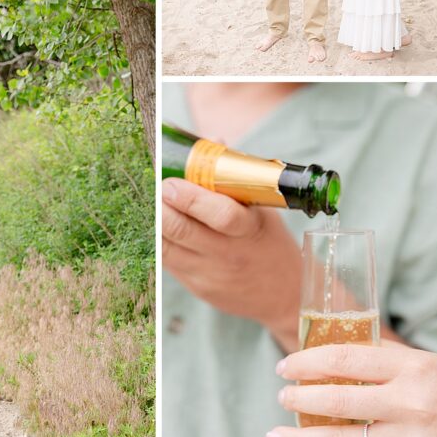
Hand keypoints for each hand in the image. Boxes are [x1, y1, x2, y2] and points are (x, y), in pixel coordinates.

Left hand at [160, 178, 301, 346]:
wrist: (285, 295)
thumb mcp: (264, 210)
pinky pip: (168, 262)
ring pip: (168, 248)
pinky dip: (158, 240)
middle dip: (162, 207)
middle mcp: (229, 254)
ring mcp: (211, 274)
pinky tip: (155, 225)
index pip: (221, 215)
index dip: (190, 197)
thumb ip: (237, 178)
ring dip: (154, 222)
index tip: (171, 183)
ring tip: (151, 203)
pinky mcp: (197, 287)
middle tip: (155, 188)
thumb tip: (213, 140)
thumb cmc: (270, 242)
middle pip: (183, 230)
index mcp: (251, 230)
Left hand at [267, 343, 436, 436]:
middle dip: (299, 398)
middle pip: (337, 400)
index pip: (344, 359)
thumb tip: (332, 357)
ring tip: (276, 436)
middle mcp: (410, 404)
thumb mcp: (427, 362)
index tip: (285, 366)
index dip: (306, 362)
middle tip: (280, 396)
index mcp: (412, 368)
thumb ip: (383, 361)